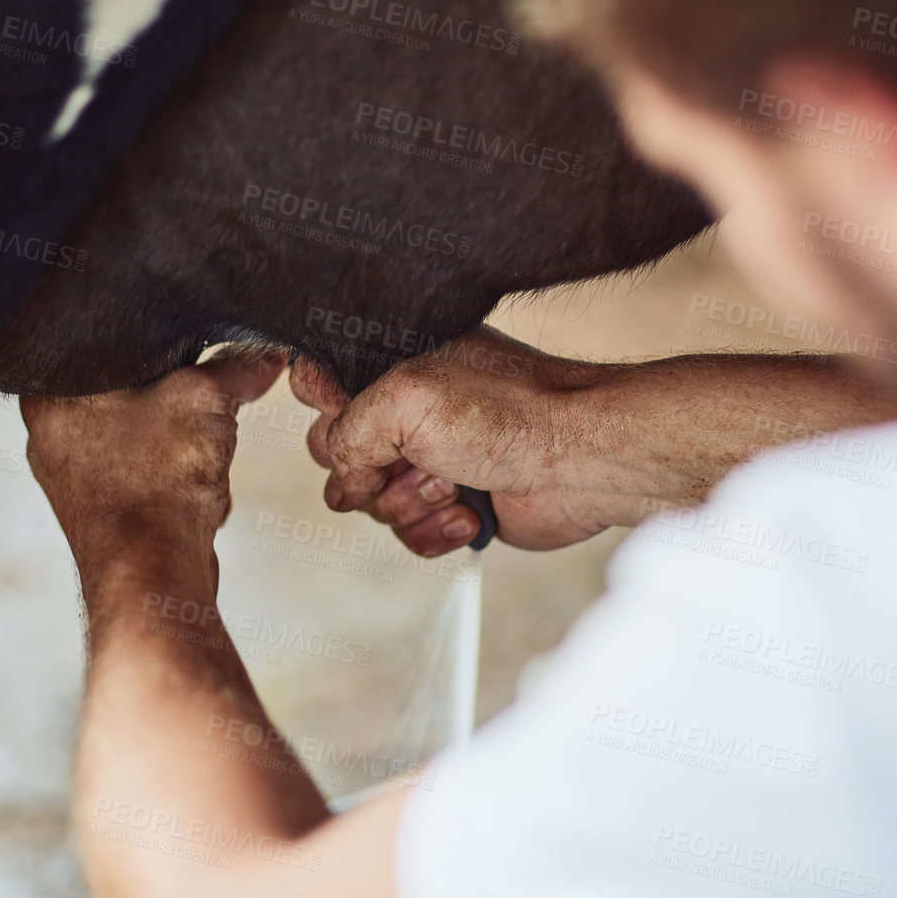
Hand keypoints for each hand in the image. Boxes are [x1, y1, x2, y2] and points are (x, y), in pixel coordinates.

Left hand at [22, 351, 285, 574]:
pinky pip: (153, 478)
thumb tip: (264, 354)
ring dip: (184, 449)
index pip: (107, 345)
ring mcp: (73, 480)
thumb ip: (236, 366)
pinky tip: (187, 494)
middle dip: (178, 408)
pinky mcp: (102, 513)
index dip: (159, 352)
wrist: (152, 576)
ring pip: (149, 438)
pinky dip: (179, 483)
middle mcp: (48, 437)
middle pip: (133, 394)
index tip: (188, 366)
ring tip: (189, 463)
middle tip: (191, 421)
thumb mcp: (207, 399)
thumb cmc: (154, 487)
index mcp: (48, 394)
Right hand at [291, 328, 625, 556]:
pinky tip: (468, 513)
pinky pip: (406, 533)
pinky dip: (434, 531)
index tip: (356, 419)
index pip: (317, 384)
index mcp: (392, 364)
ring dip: (409, 503)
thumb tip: (342, 477)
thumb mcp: (404, 399)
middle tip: (416, 458)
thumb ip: (345, 432)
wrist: (579, 461)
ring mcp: (426, 458)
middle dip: (372, 470)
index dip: (328, 412)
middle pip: (334, 455)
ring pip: (370, 502)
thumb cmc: (511, 411)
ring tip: (453, 483)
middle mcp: (405, 410)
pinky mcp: (449, 503)